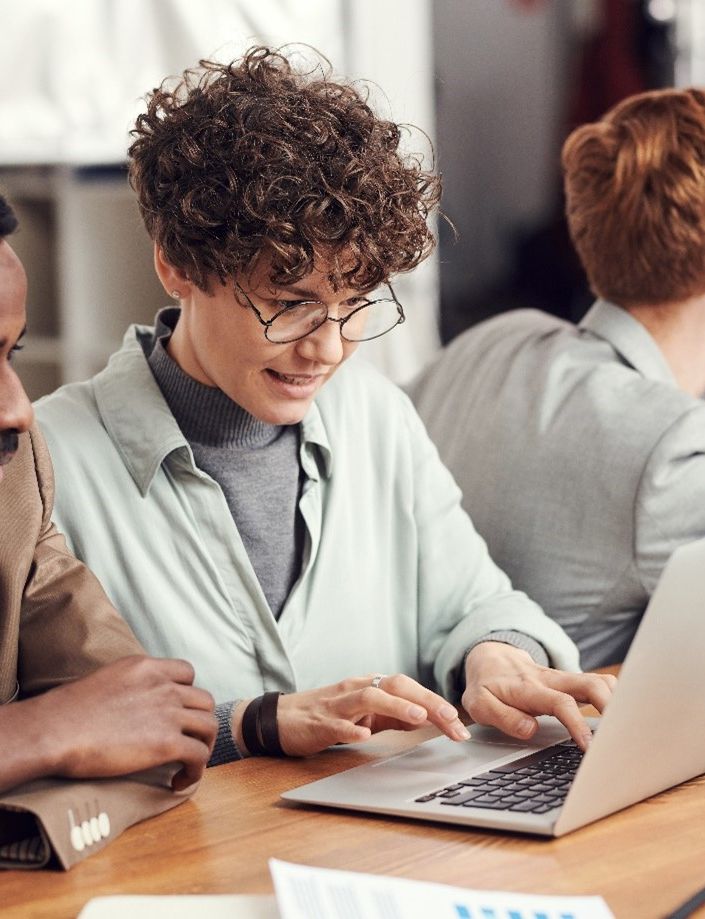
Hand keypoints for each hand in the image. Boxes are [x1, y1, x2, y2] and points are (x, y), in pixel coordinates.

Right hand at [30, 656, 215, 789]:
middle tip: (185, 740)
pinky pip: (199, 756)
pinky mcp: (166, 743)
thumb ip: (129, 686)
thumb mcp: (106, 679)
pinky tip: (178, 782)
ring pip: (208, 726)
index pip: (187, 672)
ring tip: (186, 763)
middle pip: (204, 700)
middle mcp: (163, 686)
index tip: (177, 713)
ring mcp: (168, 713)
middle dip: (198, 721)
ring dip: (203, 746)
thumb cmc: (67, 712)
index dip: (187, 694)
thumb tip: (132, 705)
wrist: (55, 730)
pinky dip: (195, 771)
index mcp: (147, 667)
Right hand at [234, 673, 469, 756]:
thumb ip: (396, 715)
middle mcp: (358, 689)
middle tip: (451, 719)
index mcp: (372, 687)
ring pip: (369, 697)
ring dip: (396, 705)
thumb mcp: (368, 714)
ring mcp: (338, 704)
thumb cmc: (329, 715)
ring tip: (418, 717)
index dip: (436, 703)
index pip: (410, 688)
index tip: (459, 724)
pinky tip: (365, 736)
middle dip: (426, 701)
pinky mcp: (319, 722)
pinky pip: (337, 723)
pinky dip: (352, 728)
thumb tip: (429, 719)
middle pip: (396, 685)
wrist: (282, 718)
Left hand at [461, 642, 615, 750]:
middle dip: (612, 706)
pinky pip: (598, 684)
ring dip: (619, 700)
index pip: (560, 703)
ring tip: (629, 728)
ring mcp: (564, 679)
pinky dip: (615, 697)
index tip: (589, 747)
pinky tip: (624, 716)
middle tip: (624, 735)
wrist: (490, 658)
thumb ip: (503, 717)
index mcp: (529, 688)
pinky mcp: (571, 682)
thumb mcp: (479, 705)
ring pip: (600, 681)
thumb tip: (531, 729)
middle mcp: (551, 680)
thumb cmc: (487, 686)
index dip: (577, 724)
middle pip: (591, 683)